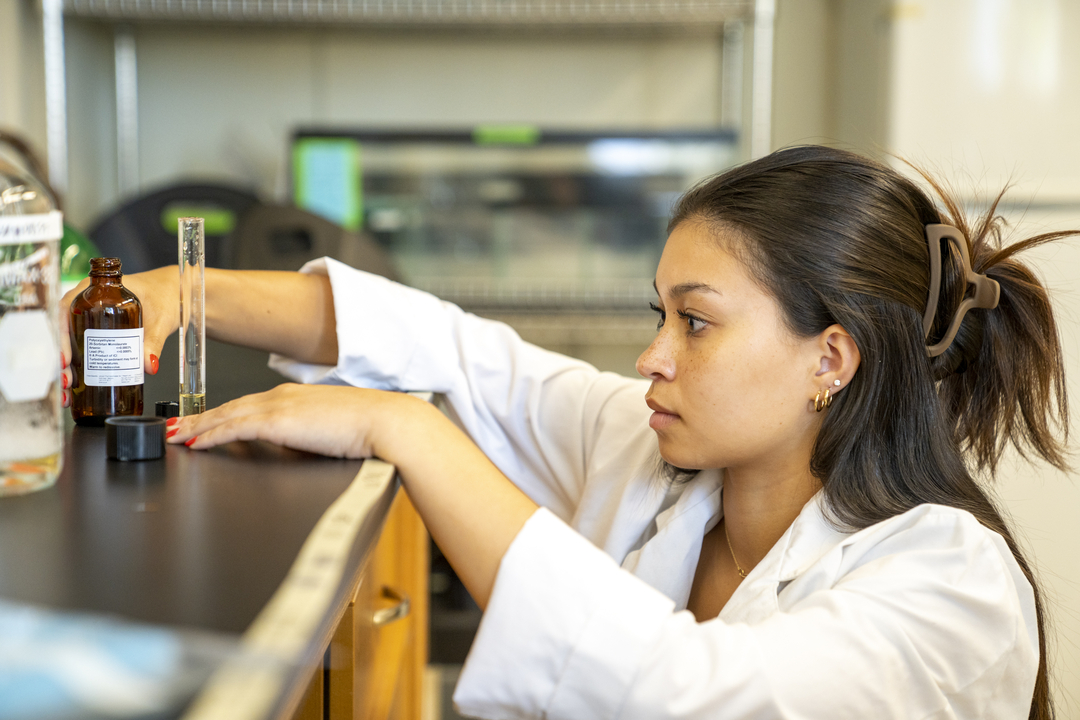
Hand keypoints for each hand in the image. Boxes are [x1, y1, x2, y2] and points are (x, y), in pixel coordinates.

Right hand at [60, 265, 180, 404]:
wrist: (175, 293)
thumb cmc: (165, 296)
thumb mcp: (161, 320)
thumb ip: (154, 342)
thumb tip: (149, 365)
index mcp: (100, 290)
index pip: (68, 308)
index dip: (63, 334)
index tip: (66, 358)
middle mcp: (91, 301)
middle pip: (67, 330)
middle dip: (63, 358)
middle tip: (68, 381)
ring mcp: (94, 316)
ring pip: (73, 341)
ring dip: (69, 366)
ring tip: (69, 390)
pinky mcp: (102, 330)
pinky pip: (85, 346)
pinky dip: (80, 365)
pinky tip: (78, 386)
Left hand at [165, 383, 427, 459]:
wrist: (387, 422)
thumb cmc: (372, 429)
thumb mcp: (333, 431)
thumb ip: (310, 436)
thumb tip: (298, 448)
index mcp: (298, 398)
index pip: (251, 406)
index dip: (224, 415)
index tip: (205, 423)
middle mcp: (284, 397)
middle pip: (231, 407)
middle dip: (201, 418)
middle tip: (176, 426)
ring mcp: (280, 407)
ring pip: (227, 415)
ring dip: (198, 426)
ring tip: (176, 435)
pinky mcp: (279, 421)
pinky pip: (235, 428)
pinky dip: (212, 435)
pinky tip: (196, 443)